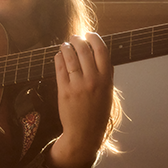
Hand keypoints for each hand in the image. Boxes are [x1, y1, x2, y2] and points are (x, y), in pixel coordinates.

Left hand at [50, 32, 113, 167]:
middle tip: (74, 37)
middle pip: (84, 50)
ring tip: (65, 44)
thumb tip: (99, 53)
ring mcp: (77, 86)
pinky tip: (59, 55)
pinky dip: (59, 58)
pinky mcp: (64, 91)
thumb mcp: (108, 93)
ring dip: (67, 47)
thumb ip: (105, 74)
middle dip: (78, 40)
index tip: (89, 34)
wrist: (84, 133)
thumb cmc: (97, 113)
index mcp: (106, 80)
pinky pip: (60, 69)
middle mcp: (92, 81)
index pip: (101, 51)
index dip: (94, 38)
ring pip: (70, 57)